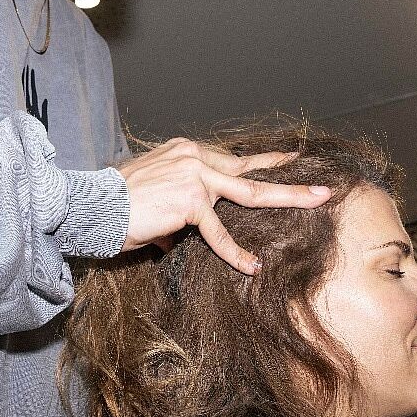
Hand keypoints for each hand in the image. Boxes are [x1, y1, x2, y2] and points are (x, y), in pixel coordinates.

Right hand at [118, 139, 332, 274]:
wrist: (93, 207)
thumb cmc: (116, 208)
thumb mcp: (153, 200)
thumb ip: (174, 213)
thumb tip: (175, 238)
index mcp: (187, 152)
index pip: (232, 161)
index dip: (262, 163)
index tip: (290, 160)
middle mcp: (194, 157)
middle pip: (250, 170)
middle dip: (289, 177)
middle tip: (322, 186)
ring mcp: (196, 176)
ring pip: (250, 192)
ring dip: (288, 197)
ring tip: (318, 200)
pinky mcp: (191, 201)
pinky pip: (218, 232)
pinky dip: (235, 251)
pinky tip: (251, 265)